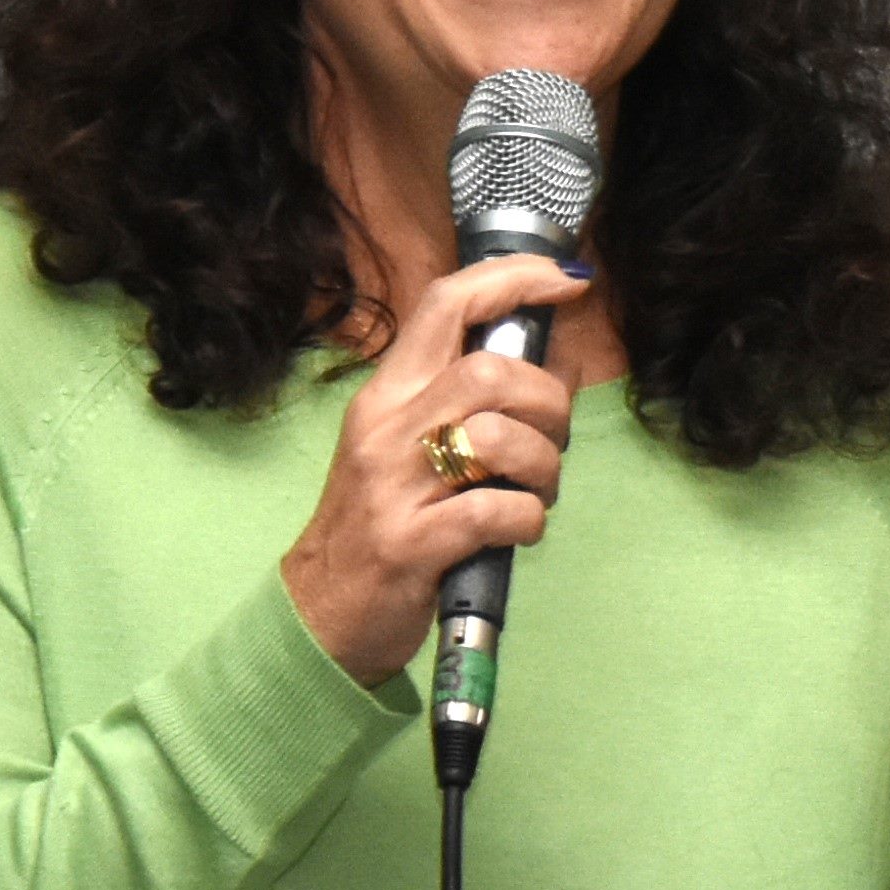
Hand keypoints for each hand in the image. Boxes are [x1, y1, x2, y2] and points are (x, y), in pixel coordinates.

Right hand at [279, 253, 587, 687]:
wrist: (322, 611)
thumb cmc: (383, 524)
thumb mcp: (409, 447)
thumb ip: (468, 402)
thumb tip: (555, 363)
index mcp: (387, 394)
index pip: (446, 303)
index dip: (514, 278)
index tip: (567, 278)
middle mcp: (386, 428)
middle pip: (490, 371)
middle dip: (548, 402)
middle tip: (551, 440)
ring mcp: (395, 485)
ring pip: (500, 436)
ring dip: (545, 466)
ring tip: (535, 492)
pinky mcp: (412, 544)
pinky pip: (500, 511)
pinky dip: (530, 520)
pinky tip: (518, 532)